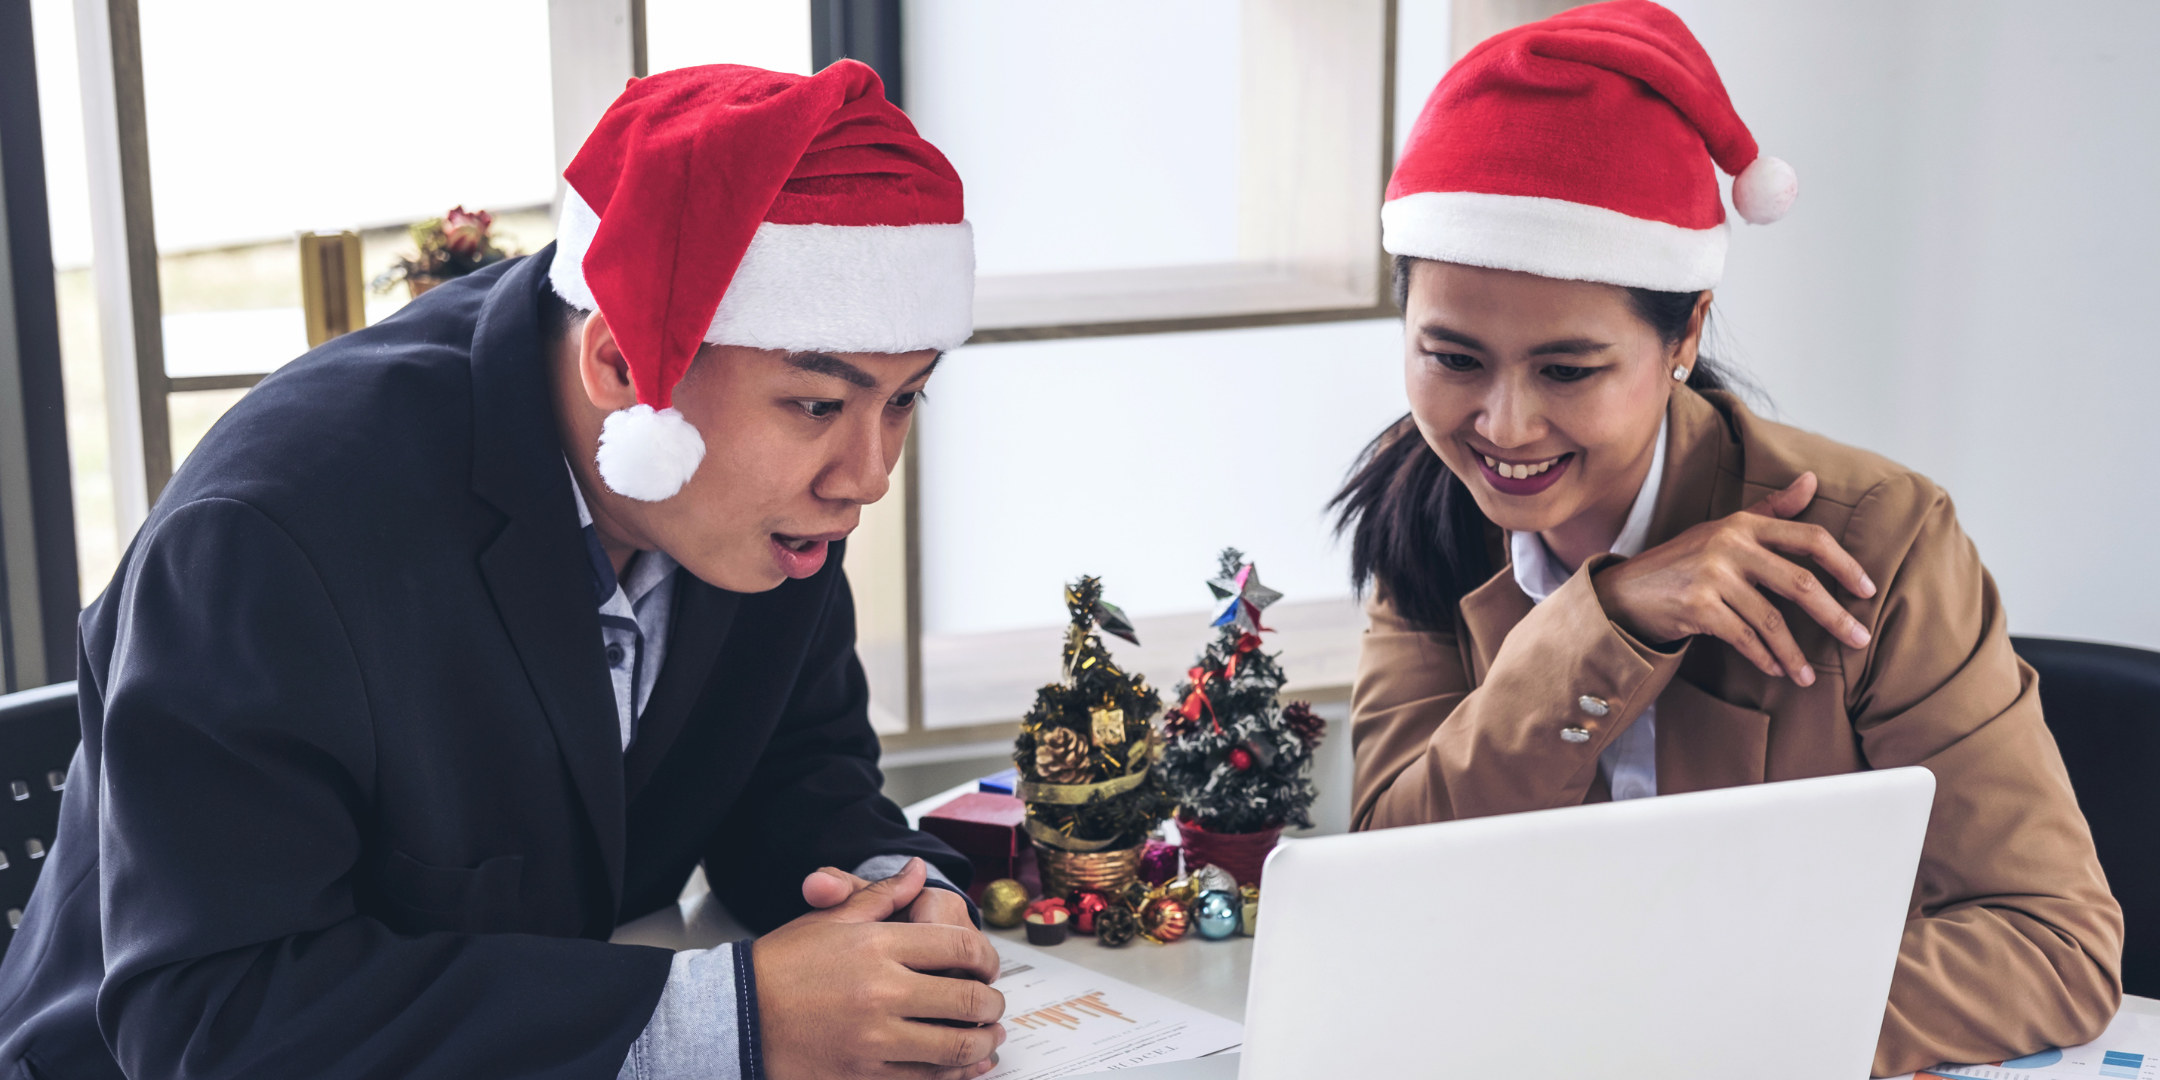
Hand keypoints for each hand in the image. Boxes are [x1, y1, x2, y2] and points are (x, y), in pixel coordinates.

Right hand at [760, 858, 1005, 1079]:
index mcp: (878, 945)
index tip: (989, 965)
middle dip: (992, 1003)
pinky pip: (926, 1078)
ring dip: (982, 1042)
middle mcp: (882, 990)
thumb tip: (918, 870)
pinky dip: (954, 1074)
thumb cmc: (783, 964)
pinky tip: (963, 1066)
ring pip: (954, 1046)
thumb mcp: (832, 919)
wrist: (738, 1016)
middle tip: (994, 1004)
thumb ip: (882, 895)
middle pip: (968, 998)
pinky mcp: (865, 1074)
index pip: (959, 947)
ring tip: (988, 1036)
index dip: (987, 956)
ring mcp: (875, 1038)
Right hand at [1593, 471, 1876, 686]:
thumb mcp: (1724, 529)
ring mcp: (1712, 576)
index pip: (1808, 537)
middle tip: (1859, 638)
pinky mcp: (1698, 607)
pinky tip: (1777, 670)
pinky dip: (1764, 657)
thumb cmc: (1682, 561)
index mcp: (1743, 524)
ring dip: (1795, 653)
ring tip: (1809, 675)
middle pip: (1799, 582)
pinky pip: (1744, 638)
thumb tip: (1811, 481)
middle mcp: (1730, 545)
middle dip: (1834, 615)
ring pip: (1772, 620)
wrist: (1626, 591)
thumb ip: (1770, 510)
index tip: (1867, 589)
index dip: (1844, 564)